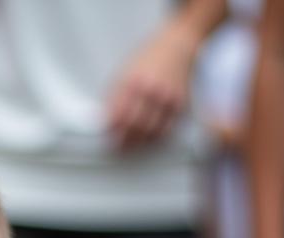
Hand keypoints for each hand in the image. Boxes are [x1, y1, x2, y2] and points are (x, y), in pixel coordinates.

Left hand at [107, 23, 196, 150]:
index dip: (112, 131)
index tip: (108, 138)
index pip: (118, 116)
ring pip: (150, 131)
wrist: (178, 44)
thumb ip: (113, 95)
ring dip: (140, 142)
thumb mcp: (124, 71)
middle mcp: (149, 91)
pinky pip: (166, 128)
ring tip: (133, 145)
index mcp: (132, 83)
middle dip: (124, 141)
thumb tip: (104, 120)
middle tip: (119, 147)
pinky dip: (156, 136)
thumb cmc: (147, 58)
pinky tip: (149, 137)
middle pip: (134, 127)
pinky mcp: (180, 103)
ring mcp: (166, 98)